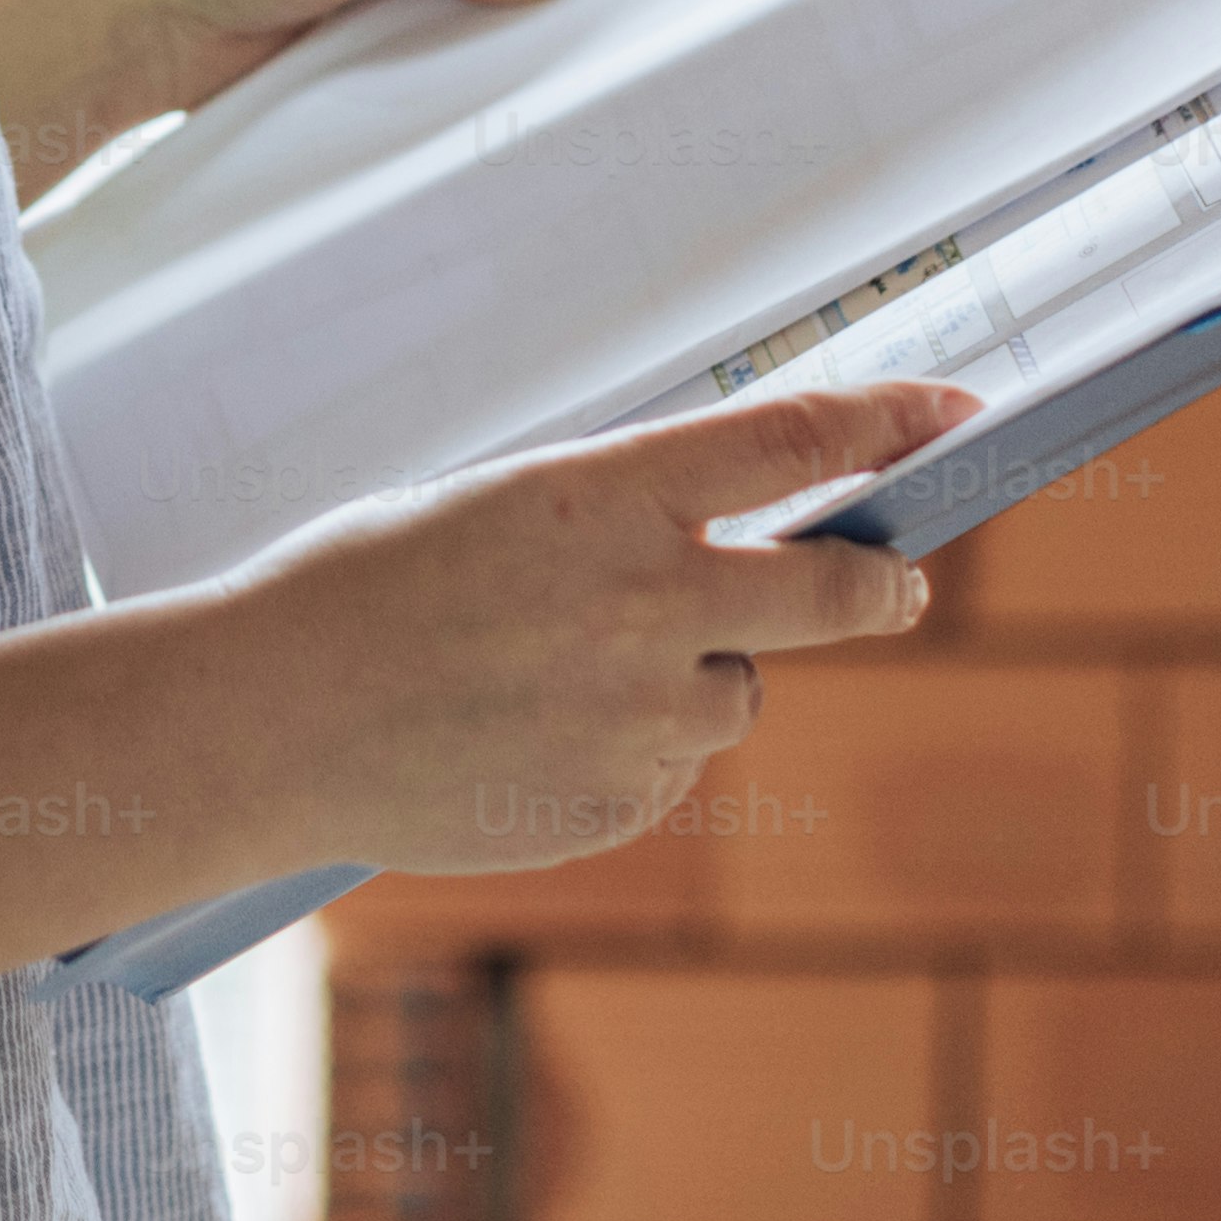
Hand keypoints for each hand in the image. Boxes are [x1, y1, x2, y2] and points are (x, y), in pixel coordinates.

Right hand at [219, 377, 980, 876]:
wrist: (267, 720)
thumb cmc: (366, 586)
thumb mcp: (502, 503)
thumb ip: (631, 515)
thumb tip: (750, 532)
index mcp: (605, 498)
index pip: (794, 441)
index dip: (890, 421)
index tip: (953, 412)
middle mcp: (644, 606)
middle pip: (841, 593)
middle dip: (882, 583)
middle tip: (894, 580)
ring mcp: (637, 719)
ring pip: (738, 692)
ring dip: (693, 676)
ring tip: (557, 672)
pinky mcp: (616, 807)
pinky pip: (665, 768)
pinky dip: (623, 749)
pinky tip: (522, 734)